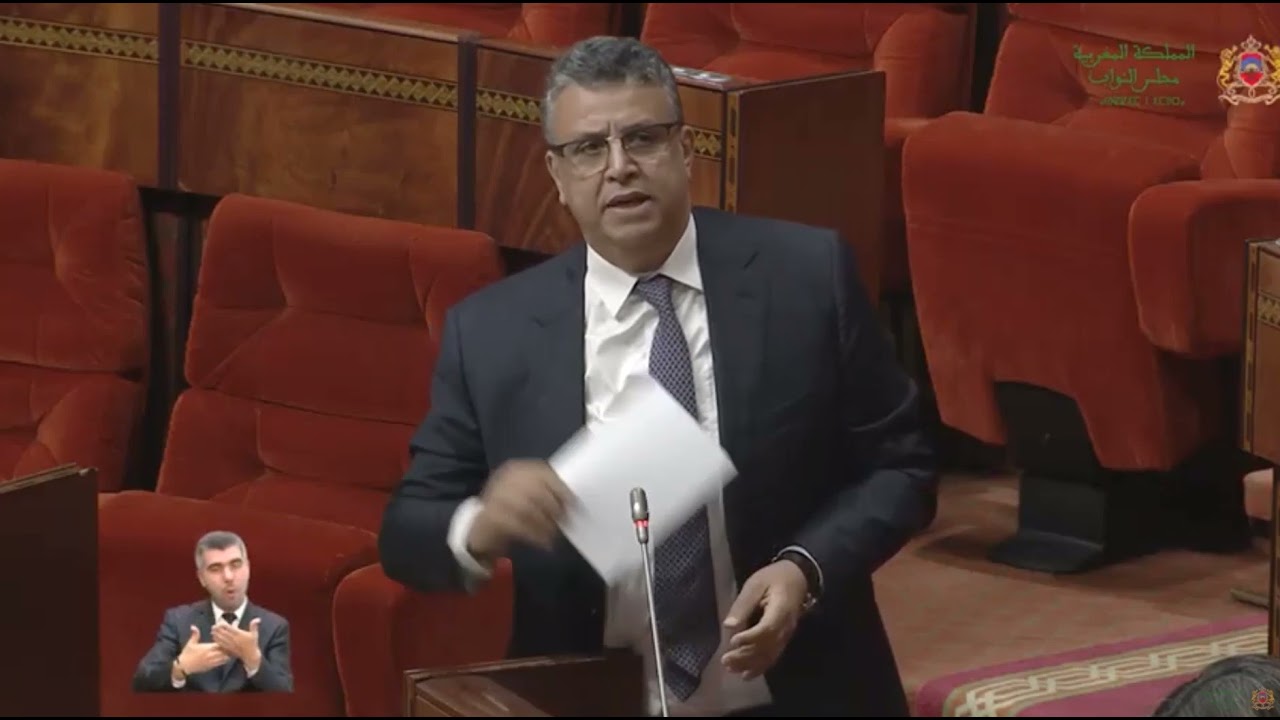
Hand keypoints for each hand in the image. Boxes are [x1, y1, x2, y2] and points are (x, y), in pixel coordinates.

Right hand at [176, 625, 230, 674]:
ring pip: (224, 658)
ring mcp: (211, 662)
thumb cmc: (187, 653)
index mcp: (207, 648)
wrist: (183, 666)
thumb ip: (195, 634)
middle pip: (225, 651)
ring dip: (227, 654)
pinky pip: (221, 663)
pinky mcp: (211, 667)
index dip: (225, 641)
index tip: (227, 638)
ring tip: (229, 651)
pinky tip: (225, 657)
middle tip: (231, 645)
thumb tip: (193, 626)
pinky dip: (224, 660)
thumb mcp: (190, 643)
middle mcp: (211, 655)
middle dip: (228, 648)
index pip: (221, 644)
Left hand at [212, 618, 261, 669]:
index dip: (224, 625)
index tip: (220, 622)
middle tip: (213, 626)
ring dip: (216, 634)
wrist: (250, 655)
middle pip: (224, 633)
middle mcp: (234, 639)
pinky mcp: (229, 649)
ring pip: (221, 639)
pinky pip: (221, 644)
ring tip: (212, 631)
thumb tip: (258, 619)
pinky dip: (217, 640)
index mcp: (240, 635)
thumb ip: (254, 626)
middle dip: (218, 630)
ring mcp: (231, 645)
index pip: (230, 629)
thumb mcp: (254, 634)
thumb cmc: (252, 644)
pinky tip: (214, 637)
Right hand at [467, 459, 574, 558]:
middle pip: (535, 489)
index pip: (541, 472)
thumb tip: (572, 500)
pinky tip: (544, 542)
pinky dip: (534, 535)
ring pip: (526, 507)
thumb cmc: (510, 511)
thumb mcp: (527, 496)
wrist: (480, 529)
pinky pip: (516, 526)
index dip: (560, 488)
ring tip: (554, 533)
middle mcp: (503, 479)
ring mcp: (494, 497)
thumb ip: (546, 493)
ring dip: (545, 523)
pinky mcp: (489, 517)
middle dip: (554, 506)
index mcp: (516, 469)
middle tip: (566, 520)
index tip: (574, 502)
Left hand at [720, 560, 808, 679]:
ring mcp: (786, 635)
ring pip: (769, 655)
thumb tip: (729, 626)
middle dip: (745, 656)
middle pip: (767, 646)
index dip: (751, 638)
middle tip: (725, 660)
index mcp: (781, 609)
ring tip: (731, 669)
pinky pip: (773, 657)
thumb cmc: (774, 578)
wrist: (797, 578)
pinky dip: (760, 668)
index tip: (733, 641)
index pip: (768, 629)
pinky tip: (746, 675)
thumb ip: (743, 605)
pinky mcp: (783, 640)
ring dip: (750, 664)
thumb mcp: (756, 584)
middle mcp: (786, 627)